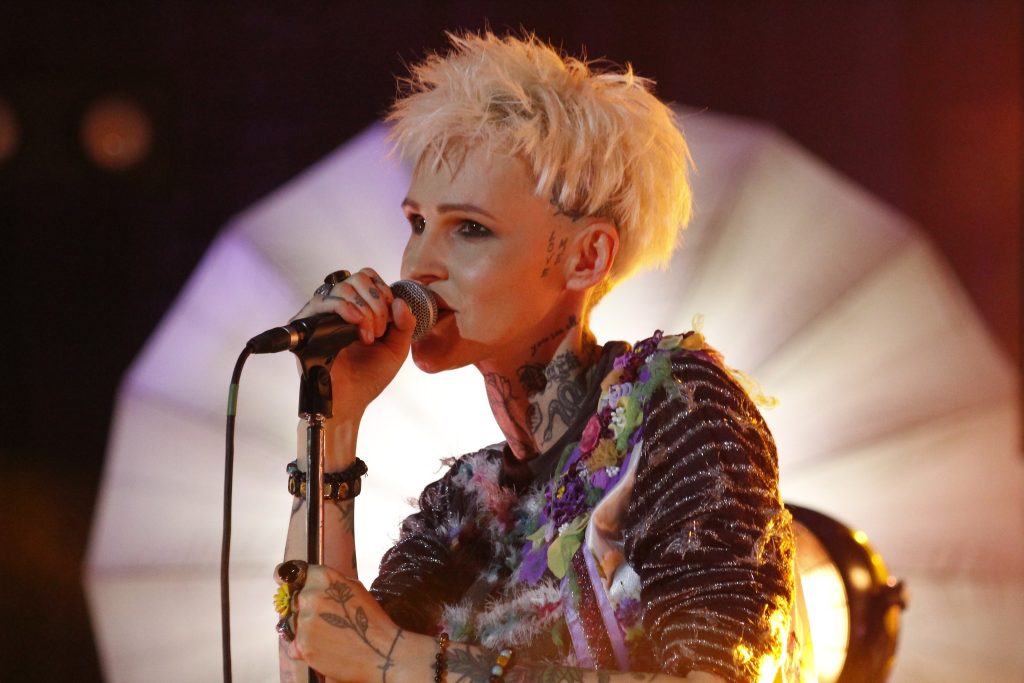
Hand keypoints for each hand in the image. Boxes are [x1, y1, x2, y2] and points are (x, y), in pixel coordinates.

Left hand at [282, 565, 405, 681]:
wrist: (382, 653)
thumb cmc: (371, 621)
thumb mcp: (354, 589)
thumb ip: (328, 583)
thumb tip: (305, 581)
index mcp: (325, 577)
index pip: (292, 572)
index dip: (285, 576)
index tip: (280, 579)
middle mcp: (310, 595)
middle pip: (292, 600)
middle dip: (301, 609)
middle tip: (323, 621)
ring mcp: (305, 621)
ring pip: (291, 623)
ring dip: (303, 629)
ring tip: (327, 636)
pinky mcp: (302, 645)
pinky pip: (293, 645)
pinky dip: (304, 648)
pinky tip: (324, 648)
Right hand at [291, 268, 416, 417]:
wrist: (351, 399)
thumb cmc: (370, 376)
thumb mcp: (397, 348)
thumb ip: (405, 324)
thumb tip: (399, 301)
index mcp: (360, 307)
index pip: (368, 277)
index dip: (383, 290)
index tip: (390, 317)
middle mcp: (340, 307)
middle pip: (357, 277)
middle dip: (376, 301)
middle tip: (379, 330)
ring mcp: (324, 314)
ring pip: (342, 287)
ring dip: (364, 309)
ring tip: (368, 336)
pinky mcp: (309, 325)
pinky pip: (324, 301)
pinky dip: (345, 309)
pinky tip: (357, 325)